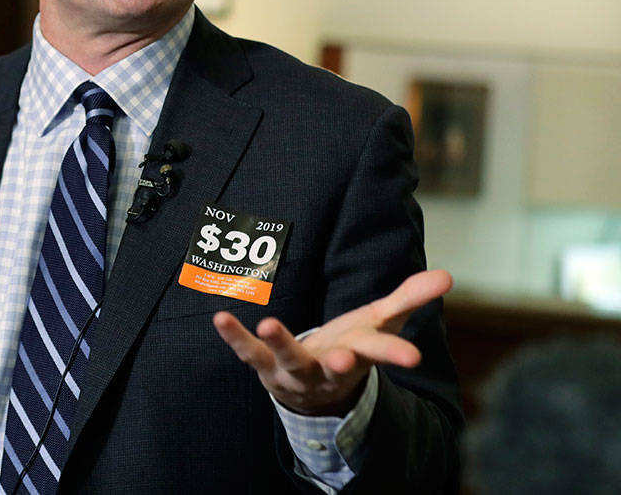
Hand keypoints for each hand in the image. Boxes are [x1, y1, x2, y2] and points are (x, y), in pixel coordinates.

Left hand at [212, 269, 451, 415]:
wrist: (315, 392)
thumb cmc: (351, 347)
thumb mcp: (379, 323)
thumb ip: (409, 298)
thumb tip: (447, 275)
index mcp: (360, 354)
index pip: (381, 352)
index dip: (395, 353)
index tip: (413, 358)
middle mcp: (329, 368)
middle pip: (337, 366)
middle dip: (341, 363)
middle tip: (342, 358)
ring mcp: (295, 371)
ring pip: (289, 361)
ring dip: (279, 343)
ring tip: (266, 323)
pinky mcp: (265, 367)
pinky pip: (248, 354)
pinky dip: (234, 337)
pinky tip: (220, 317)